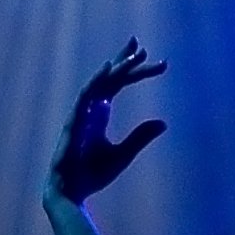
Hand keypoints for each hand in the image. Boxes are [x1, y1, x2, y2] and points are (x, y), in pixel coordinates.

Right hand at [48, 37, 166, 203]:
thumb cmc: (92, 173)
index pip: (118, 84)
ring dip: (116, 67)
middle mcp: (90, 108)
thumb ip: (140, 136)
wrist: (72, 191)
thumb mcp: (123, 153)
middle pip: (109, 77)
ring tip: (134, 53)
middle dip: (123, 60)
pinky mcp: (74, 121)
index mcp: (100, 112)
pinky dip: (96, 81)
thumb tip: (163, 122)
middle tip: (140, 44)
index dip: (134, 71)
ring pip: (99, 83)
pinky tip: (108, 69)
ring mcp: (81, 113)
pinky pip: (85, 96)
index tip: (156, 61)